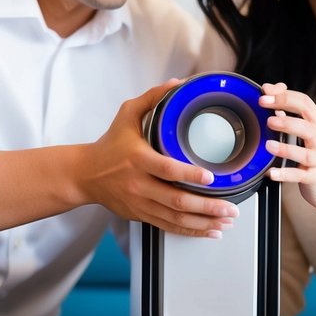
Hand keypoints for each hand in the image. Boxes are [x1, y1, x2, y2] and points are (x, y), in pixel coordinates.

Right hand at [77, 80, 239, 237]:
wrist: (84, 175)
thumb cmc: (108, 144)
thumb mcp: (126, 114)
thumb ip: (152, 98)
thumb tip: (177, 84)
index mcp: (138, 159)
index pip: (167, 169)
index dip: (190, 175)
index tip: (210, 177)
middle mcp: (140, 184)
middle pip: (177, 201)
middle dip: (208, 207)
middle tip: (231, 207)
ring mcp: (141, 203)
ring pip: (176, 219)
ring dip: (205, 222)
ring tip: (226, 220)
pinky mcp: (142, 215)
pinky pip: (169, 227)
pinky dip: (192, 231)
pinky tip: (210, 230)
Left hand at [259, 82, 315, 236]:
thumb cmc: (313, 152)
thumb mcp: (304, 127)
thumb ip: (287, 107)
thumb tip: (270, 88)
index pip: (304, 103)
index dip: (284, 97)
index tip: (264, 95)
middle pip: (307, 125)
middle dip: (287, 120)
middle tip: (268, 119)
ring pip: (305, 152)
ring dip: (286, 148)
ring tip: (269, 145)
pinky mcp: (315, 177)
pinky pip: (300, 176)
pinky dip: (286, 174)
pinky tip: (272, 173)